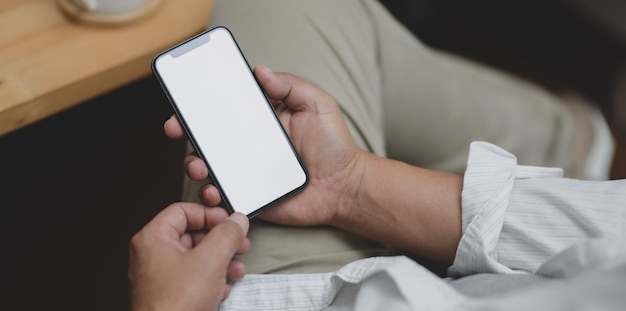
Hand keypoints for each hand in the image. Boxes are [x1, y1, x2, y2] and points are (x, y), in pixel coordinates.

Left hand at [128, 203, 249, 310]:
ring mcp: (160, 278)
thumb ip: (227, 235)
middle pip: (192, 235)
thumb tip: (236, 220)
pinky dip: (212, 279)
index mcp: (153, 239)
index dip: (209, 213)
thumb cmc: (175, 306)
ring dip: (221, 261)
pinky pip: (193, 278)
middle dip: (220, 240)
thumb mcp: (210, 260)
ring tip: (237, 267)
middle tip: (239, 243)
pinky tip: (225, 287)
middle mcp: (152, 256)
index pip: (182, 211)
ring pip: (196, 258)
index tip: (229, 221)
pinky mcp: (170, 296)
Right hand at [164, 65, 363, 226]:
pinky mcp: (249, 196)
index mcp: (260, 122)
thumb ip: (291, 85)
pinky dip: (212, 196)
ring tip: (200, 166)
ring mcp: (246, 172)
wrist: (344, 188)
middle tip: (176, 129)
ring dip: (194, 164)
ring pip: (208, 167)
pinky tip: (215, 192)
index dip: (201, 105)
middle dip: (185, 132)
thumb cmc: (334, 146)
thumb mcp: (317, 106)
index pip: (224, 109)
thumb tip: (260, 70)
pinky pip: (223, 197)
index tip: (184, 101)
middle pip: (207, 137)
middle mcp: (247, 146)